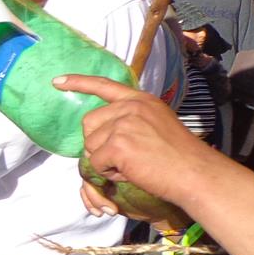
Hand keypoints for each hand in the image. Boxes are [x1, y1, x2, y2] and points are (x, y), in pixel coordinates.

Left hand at [54, 73, 216, 208]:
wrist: (196, 173)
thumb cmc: (178, 156)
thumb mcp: (156, 124)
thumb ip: (130, 120)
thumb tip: (101, 131)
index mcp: (141, 100)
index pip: (104, 85)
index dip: (78, 83)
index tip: (57, 81)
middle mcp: (131, 107)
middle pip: (89, 123)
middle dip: (97, 143)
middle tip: (122, 156)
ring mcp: (124, 124)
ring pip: (91, 145)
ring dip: (105, 160)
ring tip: (133, 164)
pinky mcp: (119, 144)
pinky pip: (96, 162)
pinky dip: (108, 172)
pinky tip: (130, 172)